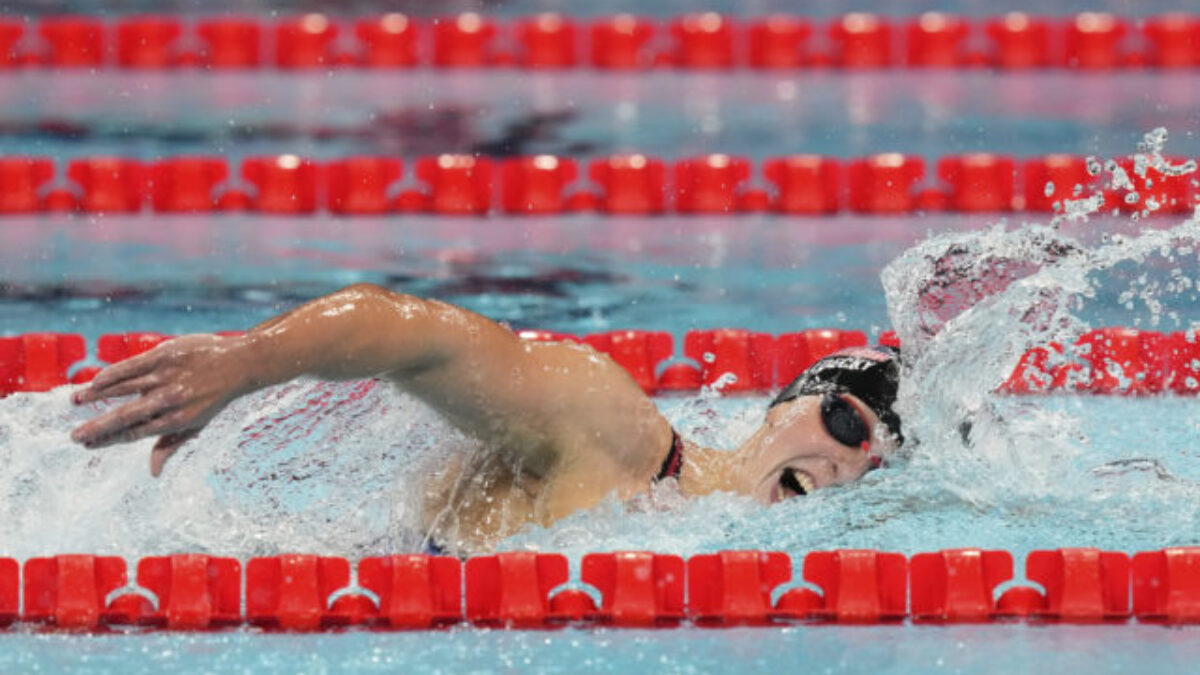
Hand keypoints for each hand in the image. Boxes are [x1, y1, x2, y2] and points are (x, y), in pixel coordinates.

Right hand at [70, 334, 252, 475]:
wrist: (239, 363)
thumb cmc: (214, 398)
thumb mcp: (197, 425)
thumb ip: (171, 446)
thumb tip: (153, 473)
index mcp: (177, 420)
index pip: (135, 434)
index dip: (109, 440)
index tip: (88, 445)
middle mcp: (170, 400)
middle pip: (126, 416)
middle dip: (98, 428)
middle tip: (74, 436)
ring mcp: (166, 376)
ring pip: (124, 387)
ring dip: (97, 395)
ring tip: (76, 401)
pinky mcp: (165, 355)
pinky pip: (132, 365)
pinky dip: (112, 374)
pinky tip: (96, 381)